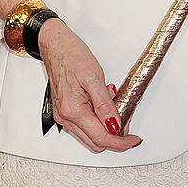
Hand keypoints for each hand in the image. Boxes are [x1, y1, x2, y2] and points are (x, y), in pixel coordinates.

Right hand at [38, 18, 142, 153]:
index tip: (133, 139)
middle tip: (128, 123)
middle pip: (95, 142)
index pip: (100, 138)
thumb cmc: (71, 54)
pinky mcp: (64, 111)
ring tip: (115, 106)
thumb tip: (114, 125)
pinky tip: (104, 104)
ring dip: (105, 128)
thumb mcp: (94, 76)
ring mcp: (63, 115)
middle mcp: (65, 117)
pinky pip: (84, 125)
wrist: (54, 44)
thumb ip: (104, 104)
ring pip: (89, 136)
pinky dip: (97, 120)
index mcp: (72, 110)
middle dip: (114, 137)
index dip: (120, 142)